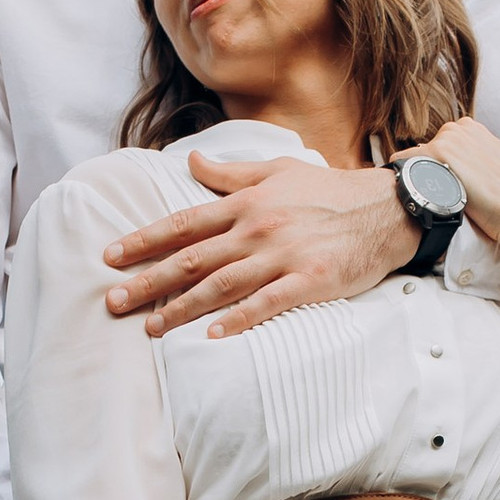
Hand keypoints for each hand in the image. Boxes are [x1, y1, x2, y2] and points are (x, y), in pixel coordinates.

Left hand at [104, 153, 409, 336]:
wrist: (387, 207)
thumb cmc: (331, 189)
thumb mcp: (279, 170)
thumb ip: (232, 174)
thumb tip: (191, 163)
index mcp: (246, 203)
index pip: (183, 223)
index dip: (144, 240)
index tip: (112, 257)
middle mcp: (257, 228)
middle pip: (191, 258)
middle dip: (148, 280)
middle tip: (113, 300)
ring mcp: (282, 256)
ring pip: (220, 285)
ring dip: (181, 307)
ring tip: (150, 326)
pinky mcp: (308, 281)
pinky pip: (265, 304)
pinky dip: (236, 320)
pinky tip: (210, 337)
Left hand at [408, 115, 499, 247]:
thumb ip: (494, 153)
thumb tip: (490, 160)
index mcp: (472, 128)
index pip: (444, 144)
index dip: (443, 165)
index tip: (445, 182)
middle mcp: (458, 129)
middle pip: (428, 150)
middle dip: (429, 169)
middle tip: (437, 192)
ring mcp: (446, 140)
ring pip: (415, 159)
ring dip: (417, 176)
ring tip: (426, 196)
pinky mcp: (435, 155)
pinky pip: (402, 163)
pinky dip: (402, 177)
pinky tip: (410, 193)